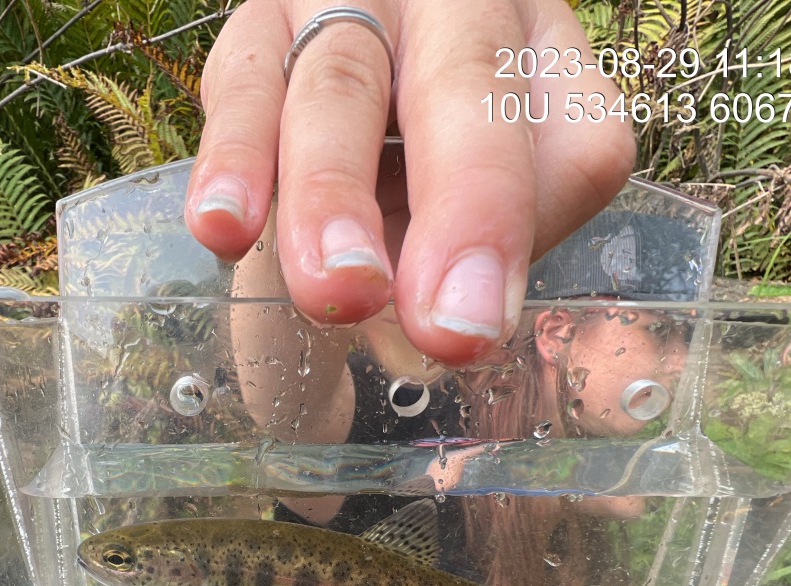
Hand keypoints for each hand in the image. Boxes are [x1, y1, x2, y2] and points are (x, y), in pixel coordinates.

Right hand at [186, 0, 634, 365]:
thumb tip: (412, 347)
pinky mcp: (259, 26)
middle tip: (436, 319)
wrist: (325, 98)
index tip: (470, 327)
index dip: (517, 234)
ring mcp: (353, 5)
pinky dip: (234, 162)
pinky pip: (244, 87)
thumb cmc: (418, 168)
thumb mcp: (468, 206)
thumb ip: (454, 264)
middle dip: (457, 207)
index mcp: (542, 64)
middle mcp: (458, 14)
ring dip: (335, 197)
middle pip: (467, 86)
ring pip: (343, 88)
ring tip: (332, 290)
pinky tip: (223, 226)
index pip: (567, 142)